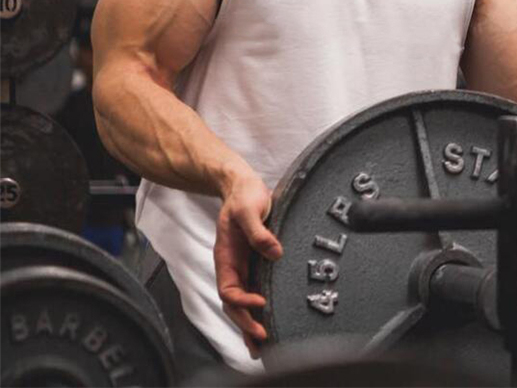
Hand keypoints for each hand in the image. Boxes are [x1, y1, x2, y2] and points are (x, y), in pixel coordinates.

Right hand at [214, 173, 283, 358]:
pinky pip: (252, 290)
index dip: (242, 301)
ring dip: (249, 323)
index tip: (261, 302)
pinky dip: (256, 309)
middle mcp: (232, 266)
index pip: (228, 289)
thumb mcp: (249, 209)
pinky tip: (267, 321)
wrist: (242, 185)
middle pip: (233, 303)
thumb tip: (275, 252)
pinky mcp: (254, 263)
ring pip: (241, 302)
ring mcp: (242, 266)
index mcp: (225, 256)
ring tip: (261, 346)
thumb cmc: (244, 195)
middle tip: (262, 339)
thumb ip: (259, 231)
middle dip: (245, 323)